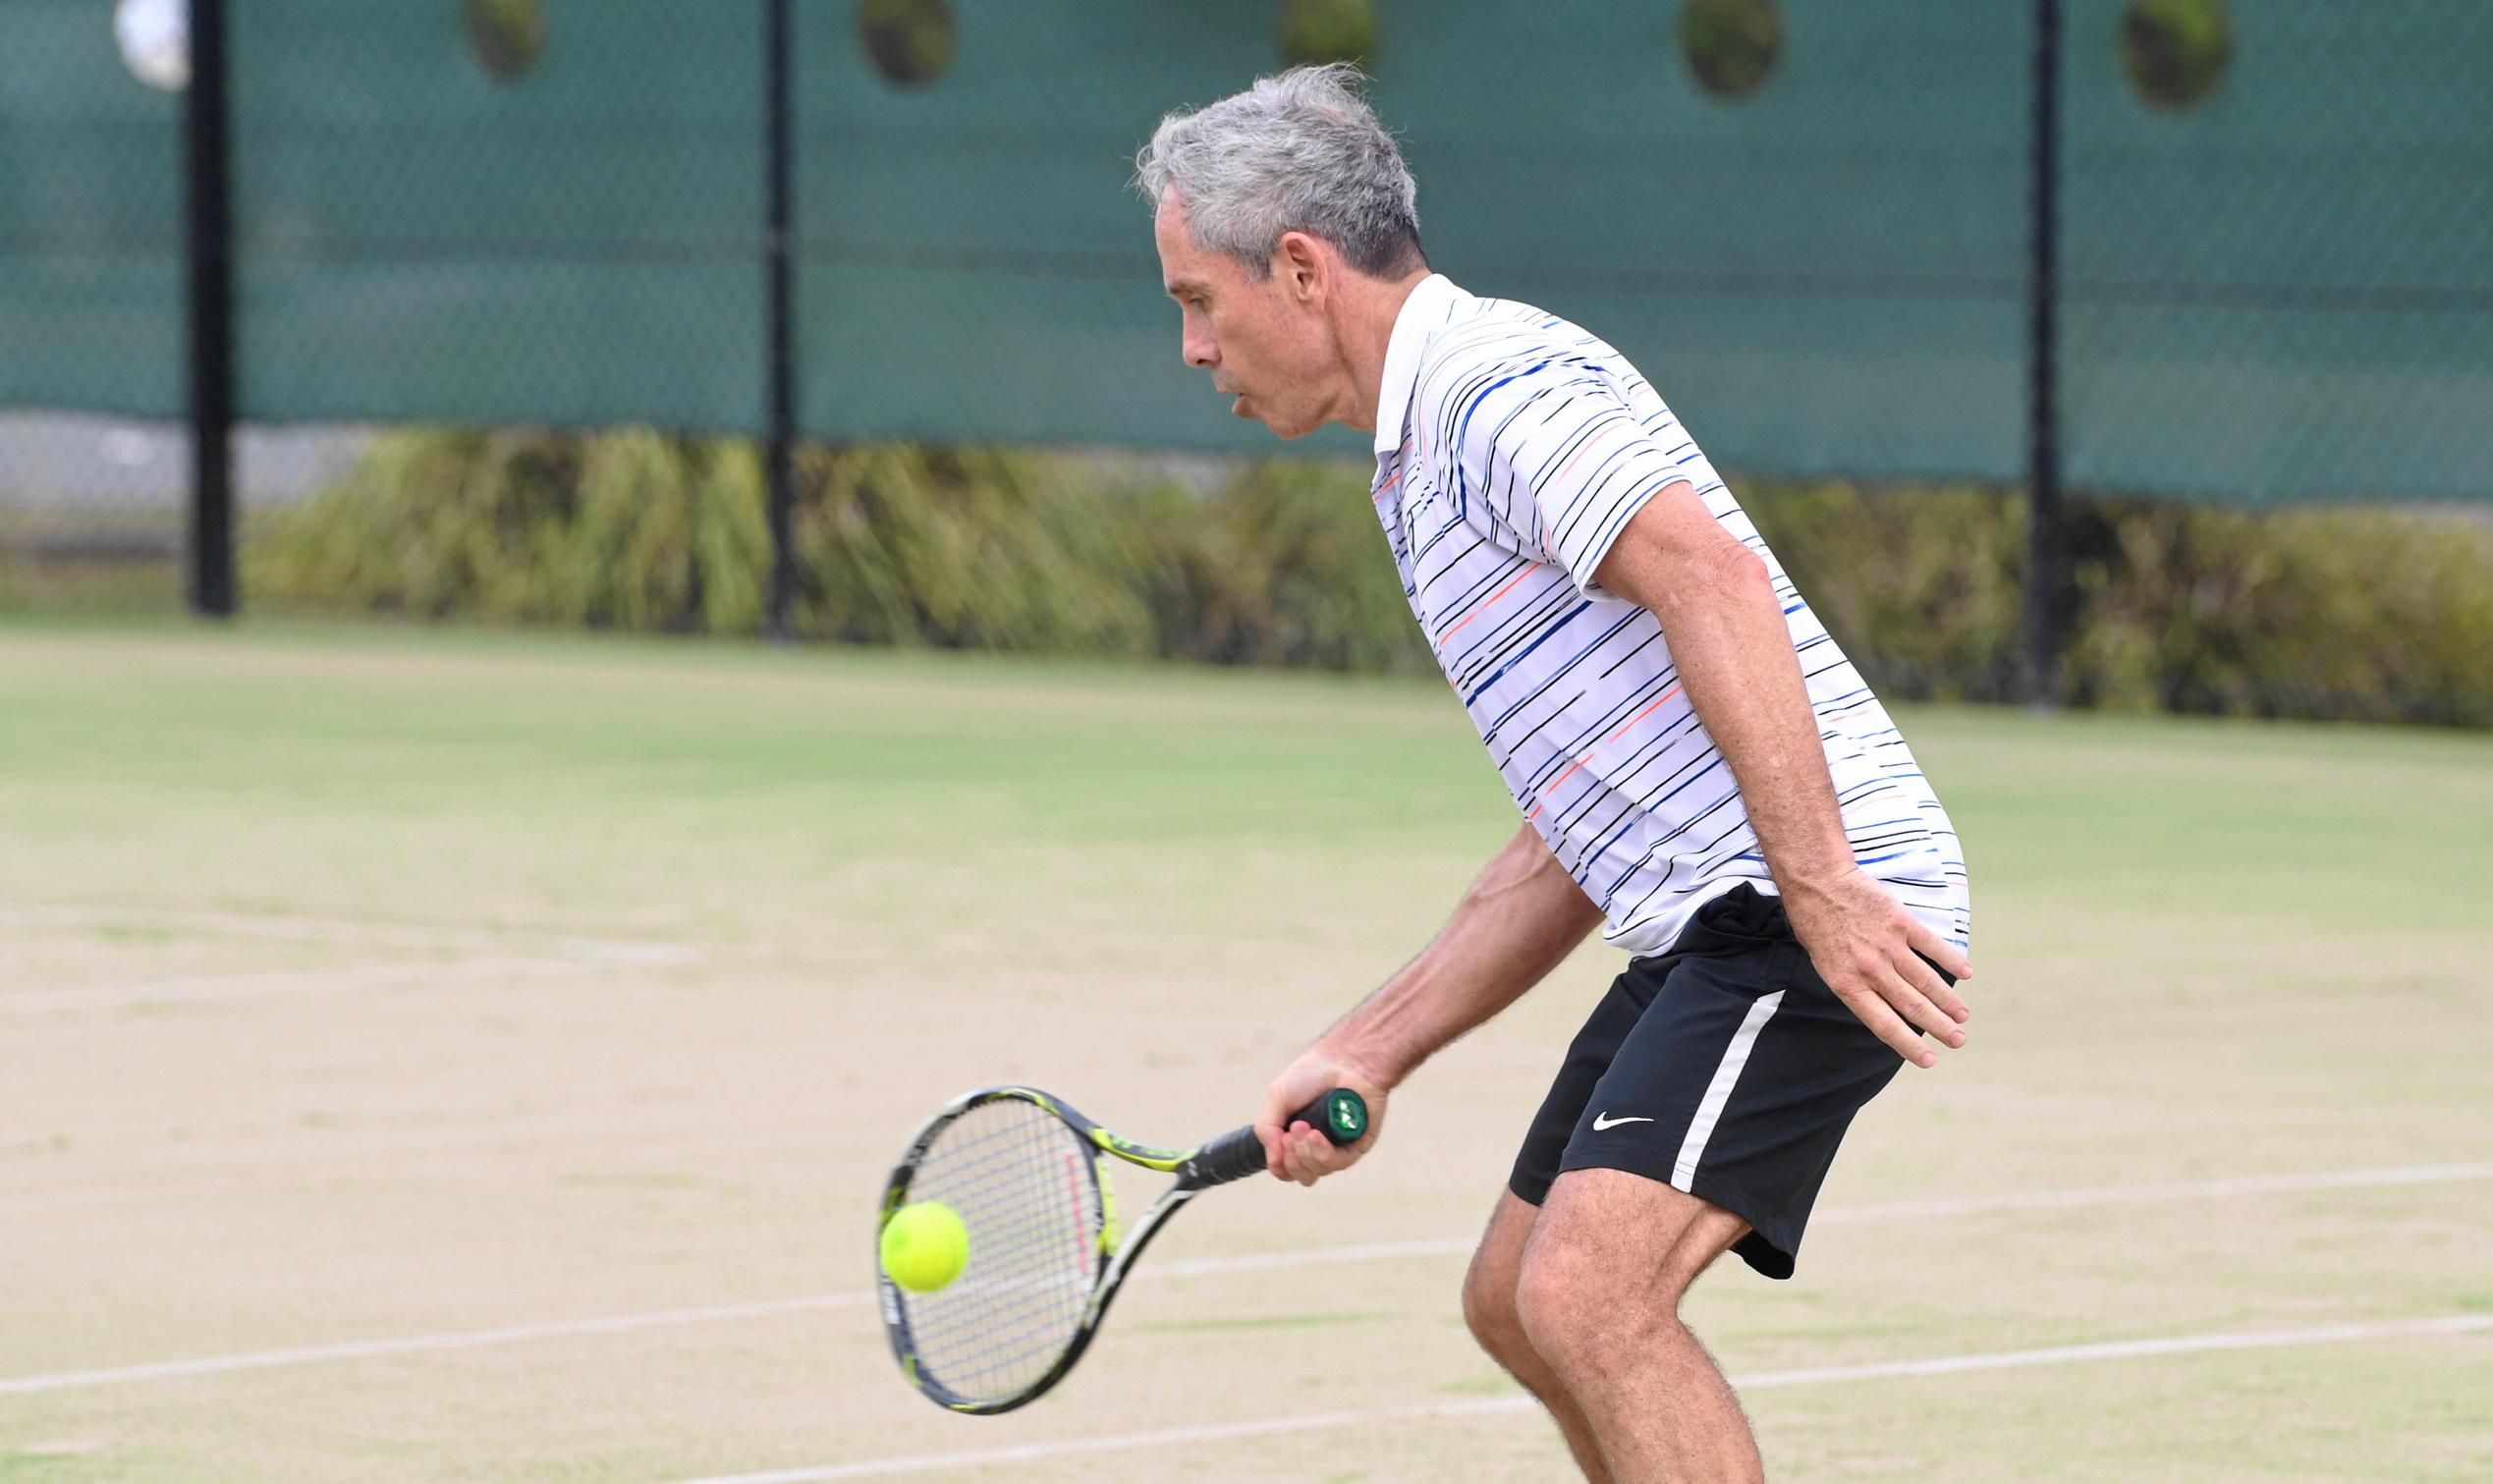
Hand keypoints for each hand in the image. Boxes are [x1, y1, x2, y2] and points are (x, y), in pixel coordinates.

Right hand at [1254, 1040, 1388, 1185]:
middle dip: (1292, 1158)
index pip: (1286, 1169)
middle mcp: (1317, 1147)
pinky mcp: (1356, 1145)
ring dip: (1305, 1153)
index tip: (1278, 1143)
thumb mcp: (1276, 1098)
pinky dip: (1323, 1152)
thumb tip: (1272, 1160)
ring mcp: (1338, 1147)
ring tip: (1305, 1128)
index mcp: (1297, 1138)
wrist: (1343, 1060)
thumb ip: (1266, 1130)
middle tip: (1292, 1132)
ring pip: (1318, 1171)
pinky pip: (1338, 1163)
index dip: (1280, 1165)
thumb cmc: (1311, 1075)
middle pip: (1301, 1175)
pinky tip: (1317, 1135)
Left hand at [1781, 871, 1973, 1068]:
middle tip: (1958, 1040)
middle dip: (1938, 1027)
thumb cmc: (1817, 926)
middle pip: (1912, 1006)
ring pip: (1926, 981)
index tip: (1929, 1060)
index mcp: (1848, 985)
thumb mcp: (1826, 966)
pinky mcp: (1901, 922)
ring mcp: (1888, 946)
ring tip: (1962, 1016)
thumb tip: (1884, 1008)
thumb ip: (1855, 988)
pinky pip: (1932, 946)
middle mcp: (1871, 970)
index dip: (1908, 1045)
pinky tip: (1966, 972)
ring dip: (1948, 1001)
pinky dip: (1952, 960)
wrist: (1818, 882)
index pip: (1884, 1025)